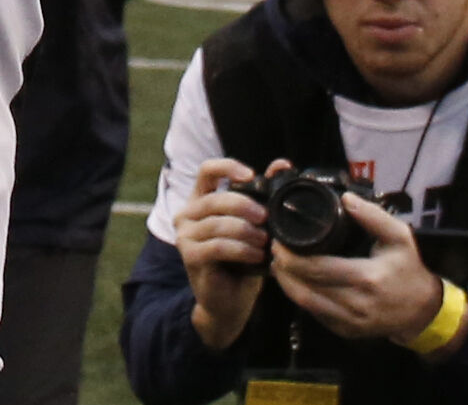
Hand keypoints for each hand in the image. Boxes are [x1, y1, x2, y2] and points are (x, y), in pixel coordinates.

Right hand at [170, 159, 276, 351]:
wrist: (229, 302)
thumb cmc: (242, 261)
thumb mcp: (254, 227)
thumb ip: (263, 196)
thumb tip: (282, 165)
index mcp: (201, 201)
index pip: (207, 171)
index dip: (228, 167)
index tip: (251, 176)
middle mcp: (187, 214)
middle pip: (216, 198)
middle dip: (245, 206)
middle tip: (266, 218)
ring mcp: (185, 235)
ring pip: (218, 223)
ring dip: (247, 232)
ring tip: (265, 242)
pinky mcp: (190, 256)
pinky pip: (217, 246)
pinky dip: (241, 249)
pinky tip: (257, 256)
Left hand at [269, 194, 445, 343]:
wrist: (422, 311)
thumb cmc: (408, 270)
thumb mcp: (399, 237)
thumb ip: (373, 216)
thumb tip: (345, 198)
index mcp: (367, 278)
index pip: (318, 269)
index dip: (292, 257)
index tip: (279, 242)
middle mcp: (356, 304)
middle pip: (306, 289)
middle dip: (284, 269)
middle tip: (275, 250)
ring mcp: (350, 322)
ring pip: (307, 305)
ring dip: (287, 285)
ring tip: (279, 265)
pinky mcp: (347, 331)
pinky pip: (316, 315)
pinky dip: (302, 298)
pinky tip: (295, 282)